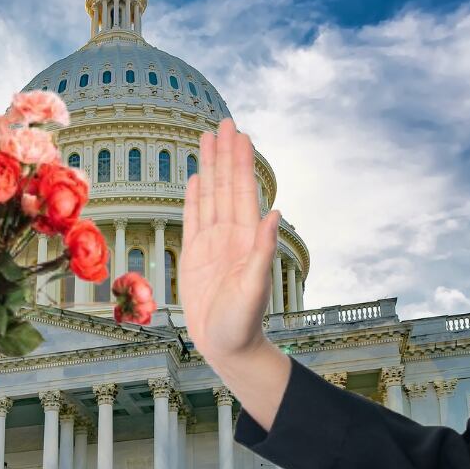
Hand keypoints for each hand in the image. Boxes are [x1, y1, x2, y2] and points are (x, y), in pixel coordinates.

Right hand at [180, 118, 279, 365]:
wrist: (227, 347)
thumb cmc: (242, 324)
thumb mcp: (254, 288)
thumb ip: (263, 251)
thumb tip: (275, 212)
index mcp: (246, 239)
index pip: (243, 190)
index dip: (241, 161)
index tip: (240, 133)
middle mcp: (231, 235)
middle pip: (227, 185)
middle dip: (225, 154)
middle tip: (225, 121)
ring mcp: (213, 244)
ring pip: (210, 196)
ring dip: (210, 168)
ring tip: (207, 140)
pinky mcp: (195, 255)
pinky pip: (194, 219)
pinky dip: (195, 197)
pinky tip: (196, 180)